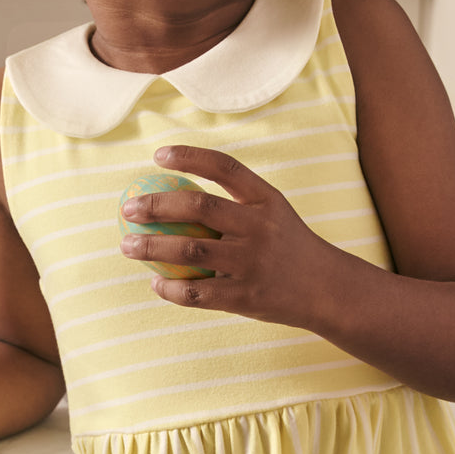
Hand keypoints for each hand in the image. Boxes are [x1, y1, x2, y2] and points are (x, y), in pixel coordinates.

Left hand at [118, 144, 333, 327]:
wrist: (327, 289)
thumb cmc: (288, 247)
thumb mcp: (273, 213)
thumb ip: (235, 202)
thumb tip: (175, 193)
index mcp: (265, 199)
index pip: (224, 167)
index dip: (189, 156)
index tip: (157, 156)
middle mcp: (259, 227)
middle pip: (198, 206)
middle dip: (156, 205)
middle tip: (129, 209)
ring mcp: (252, 262)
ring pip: (190, 250)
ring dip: (151, 247)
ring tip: (128, 246)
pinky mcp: (246, 296)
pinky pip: (198, 292)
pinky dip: (171, 289)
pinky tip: (156, 284)